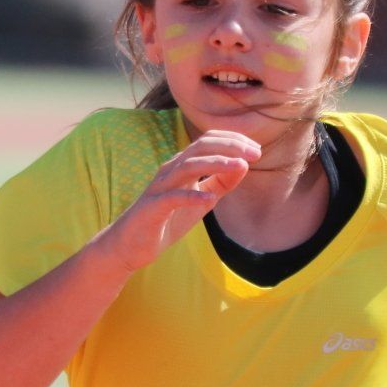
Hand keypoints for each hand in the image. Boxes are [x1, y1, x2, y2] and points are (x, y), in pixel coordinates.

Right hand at [91, 131, 260, 273]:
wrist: (130, 245)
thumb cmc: (167, 220)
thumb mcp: (202, 200)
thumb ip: (221, 183)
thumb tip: (244, 165)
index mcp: (182, 166)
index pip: (208, 141)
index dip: (233, 141)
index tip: (256, 150)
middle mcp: (170, 170)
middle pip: (200, 147)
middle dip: (229, 146)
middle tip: (255, 154)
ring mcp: (160, 187)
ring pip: (188, 166)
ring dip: (216, 163)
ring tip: (239, 165)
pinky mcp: (153, 207)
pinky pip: (173, 197)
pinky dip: (192, 195)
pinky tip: (211, 198)